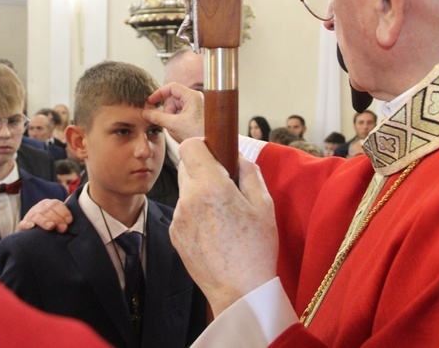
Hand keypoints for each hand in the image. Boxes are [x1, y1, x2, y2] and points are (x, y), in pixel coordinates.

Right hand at [18, 198, 72, 232]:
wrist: (34, 235)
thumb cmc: (52, 226)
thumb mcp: (59, 219)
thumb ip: (66, 218)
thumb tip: (76, 218)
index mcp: (49, 204)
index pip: (56, 204)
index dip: (64, 212)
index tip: (69, 221)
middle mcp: (39, 208)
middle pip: (48, 210)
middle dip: (57, 219)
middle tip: (63, 229)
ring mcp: (30, 216)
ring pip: (37, 215)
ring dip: (44, 221)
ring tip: (51, 226)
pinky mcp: (23, 225)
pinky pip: (23, 223)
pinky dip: (27, 224)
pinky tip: (31, 227)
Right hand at [144, 82, 203, 142]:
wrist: (211, 144)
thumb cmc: (198, 134)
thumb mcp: (174, 125)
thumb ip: (158, 118)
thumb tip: (145, 113)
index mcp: (192, 96)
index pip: (171, 87)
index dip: (159, 93)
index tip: (150, 101)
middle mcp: (195, 98)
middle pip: (173, 98)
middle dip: (167, 110)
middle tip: (168, 122)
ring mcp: (196, 105)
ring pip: (176, 106)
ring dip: (172, 116)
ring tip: (177, 128)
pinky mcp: (196, 113)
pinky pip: (181, 112)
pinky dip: (177, 119)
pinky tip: (181, 129)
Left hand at [170, 138, 277, 316]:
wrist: (239, 292)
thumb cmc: (256, 249)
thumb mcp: (264, 205)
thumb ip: (249, 172)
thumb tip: (237, 157)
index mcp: (211, 186)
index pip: (190, 146)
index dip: (203, 146)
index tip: (217, 156)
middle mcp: (188, 199)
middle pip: (187, 166)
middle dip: (204, 170)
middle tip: (226, 188)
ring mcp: (178, 218)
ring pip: (186, 190)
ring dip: (200, 193)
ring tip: (222, 216)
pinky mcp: (174, 234)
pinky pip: (183, 211)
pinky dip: (195, 214)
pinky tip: (214, 232)